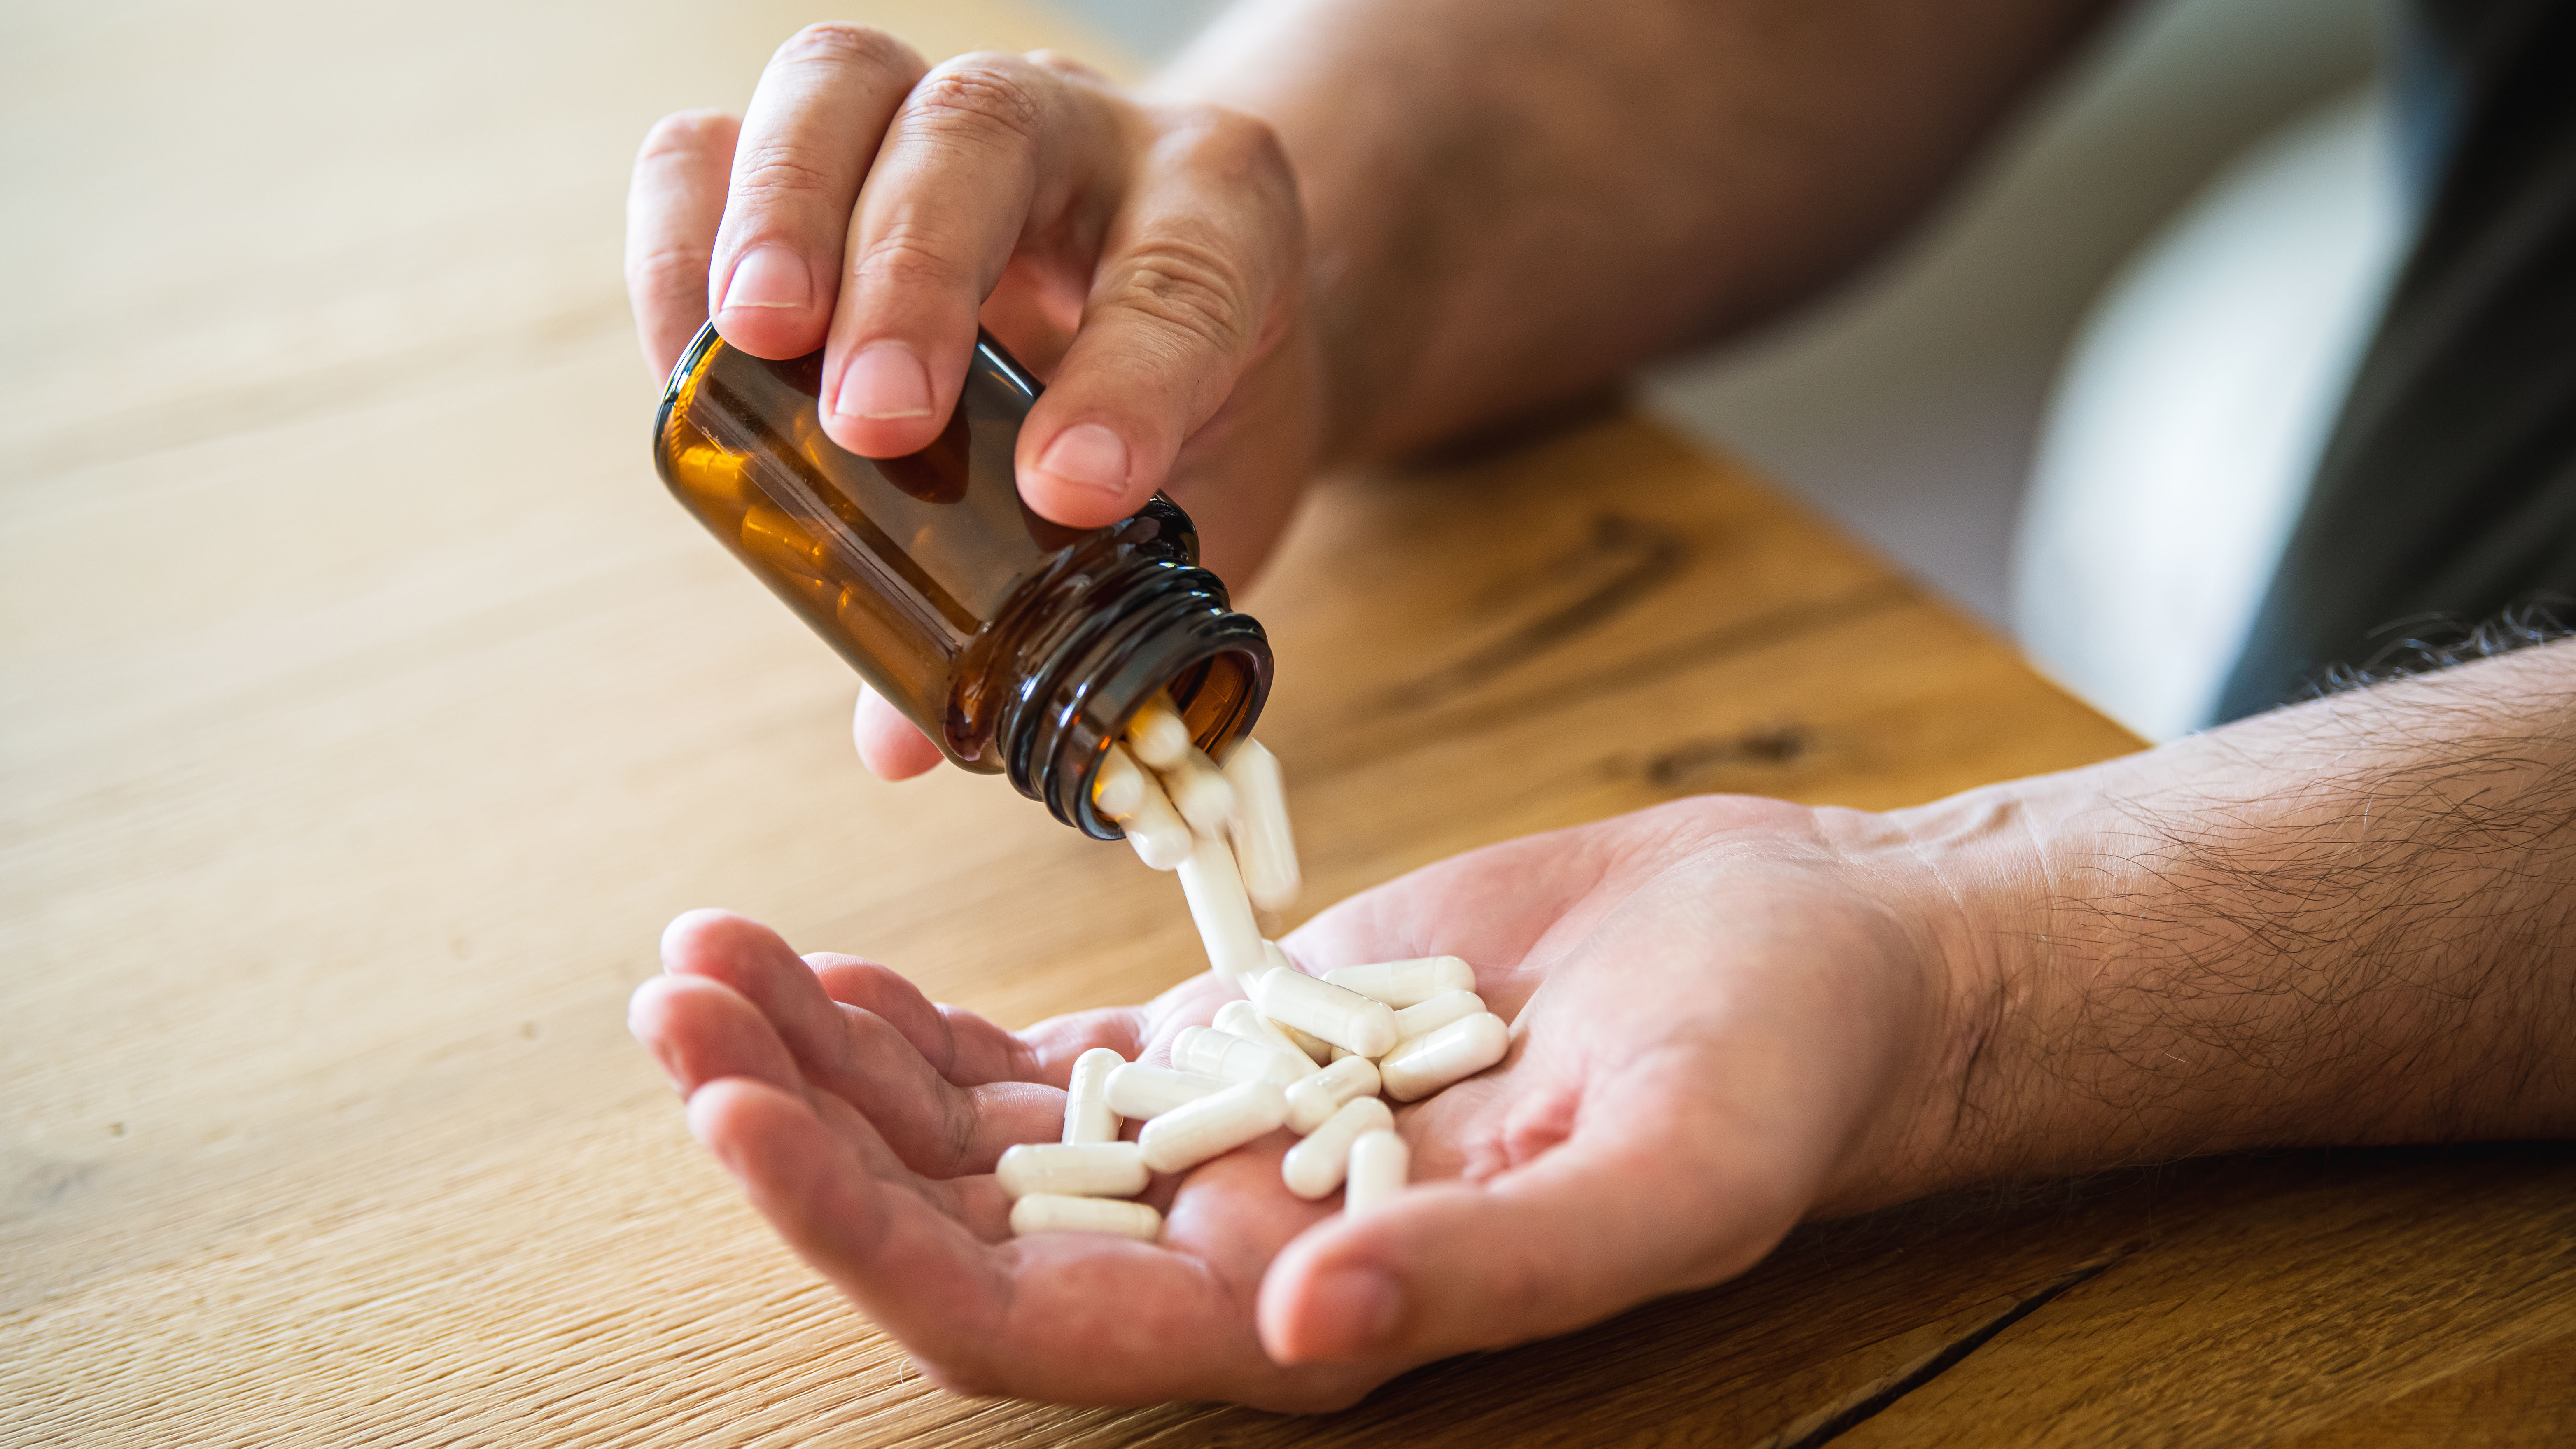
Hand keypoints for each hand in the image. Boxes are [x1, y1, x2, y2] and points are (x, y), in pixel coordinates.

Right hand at [623, 27, 1325, 780]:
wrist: (1197, 299)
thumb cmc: (1199, 408)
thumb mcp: (1199, 509)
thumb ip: (1083, 611)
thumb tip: (904, 741)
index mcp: (1219, 213)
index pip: (1183, 273)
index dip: (1131, 381)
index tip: (1073, 492)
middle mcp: (1084, 131)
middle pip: (985, 129)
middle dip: (918, 273)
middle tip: (877, 423)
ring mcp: (947, 115)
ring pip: (846, 86)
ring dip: (779, 214)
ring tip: (750, 344)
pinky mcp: (828, 142)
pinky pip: (722, 135)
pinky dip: (684, 230)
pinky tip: (685, 352)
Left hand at [627, 796, 1974, 1406]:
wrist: (1807, 959)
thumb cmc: (1774, 1077)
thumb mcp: (1666, 1175)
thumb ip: (1490, 1272)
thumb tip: (1302, 1334)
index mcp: (1305, 1314)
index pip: (1025, 1317)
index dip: (863, 1238)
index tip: (736, 1111)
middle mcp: (1231, 1251)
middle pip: (954, 1223)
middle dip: (797, 1127)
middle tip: (672, 1000)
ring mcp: (1218, 1143)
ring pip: (966, 1135)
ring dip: (827, 1059)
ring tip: (701, 960)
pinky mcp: (1233, 1040)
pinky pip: (1034, 1058)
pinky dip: (919, 1018)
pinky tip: (830, 966)